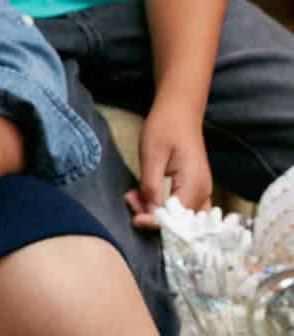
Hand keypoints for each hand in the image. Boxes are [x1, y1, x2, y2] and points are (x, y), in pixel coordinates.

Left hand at [126, 111, 212, 225]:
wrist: (179, 113)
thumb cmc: (165, 128)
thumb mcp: (151, 155)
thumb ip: (151, 185)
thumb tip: (149, 212)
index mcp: (195, 183)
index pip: (179, 217)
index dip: (156, 222)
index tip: (135, 220)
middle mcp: (204, 191)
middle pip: (181, 221)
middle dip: (153, 216)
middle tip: (131, 199)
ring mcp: (202, 191)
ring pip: (181, 216)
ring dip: (156, 212)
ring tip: (134, 196)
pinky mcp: (195, 188)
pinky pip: (182, 208)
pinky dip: (163, 207)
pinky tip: (144, 195)